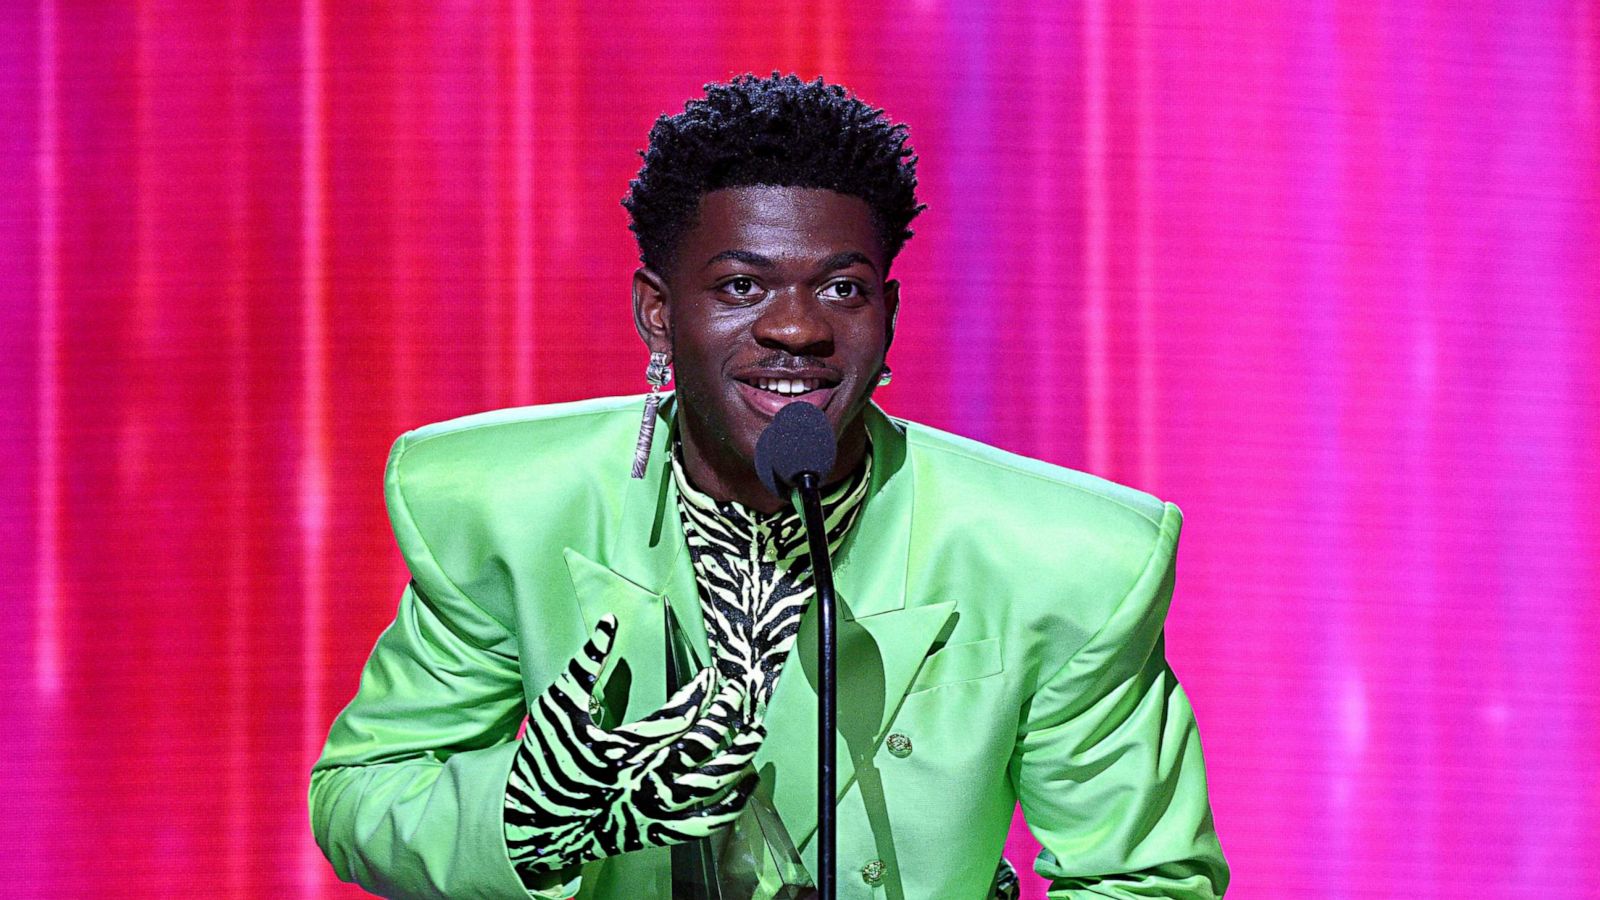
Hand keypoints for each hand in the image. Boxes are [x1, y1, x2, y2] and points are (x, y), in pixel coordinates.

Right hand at [504, 615, 763, 879]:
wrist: (531, 822)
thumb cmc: (546, 759)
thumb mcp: (558, 704)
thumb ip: (585, 662)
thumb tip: (610, 620)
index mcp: (624, 747)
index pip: (679, 715)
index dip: (701, 692)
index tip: (712, 676)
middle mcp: (644, 780)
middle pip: (702, 745)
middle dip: (727, 715)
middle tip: (741, 693)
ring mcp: (653, 810)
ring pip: (710, 785)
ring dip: (738, 757)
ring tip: (755, 732)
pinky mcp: (656, 833)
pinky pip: (703, 825)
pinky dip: (730, 807)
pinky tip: (747, 787)